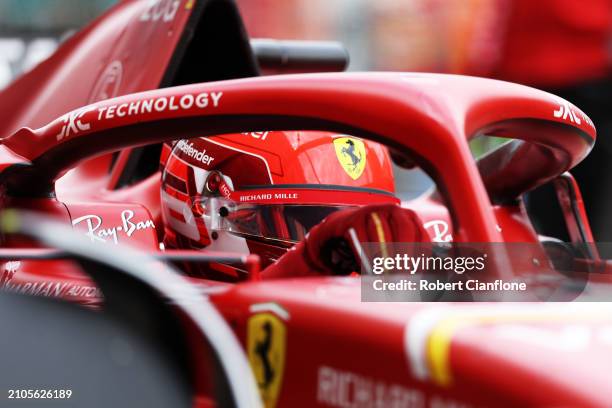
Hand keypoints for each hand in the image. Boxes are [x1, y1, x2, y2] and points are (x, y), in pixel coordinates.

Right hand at [262, 204, 428, 277]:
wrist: (347, 226)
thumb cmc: (376, 241)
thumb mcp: (395, 245)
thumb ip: (406, 260)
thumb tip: (415, 284)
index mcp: (409, 217)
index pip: (421, 236)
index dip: (421, 257)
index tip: (417, 276)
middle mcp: (394, 210)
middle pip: (405, 230)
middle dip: (405, 255)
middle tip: (402, 277)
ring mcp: (373, 211)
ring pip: (382, 236)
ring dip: (384, 260)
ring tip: (385, 278)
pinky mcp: (355, 218)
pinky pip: (361, 240)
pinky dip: (365, 257)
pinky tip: (367, 269)